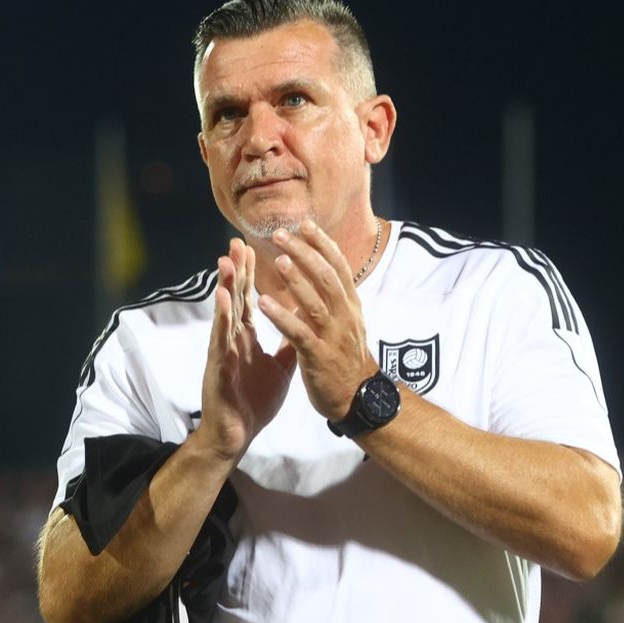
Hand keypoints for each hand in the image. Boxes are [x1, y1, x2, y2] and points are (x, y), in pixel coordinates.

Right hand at [194, 238, 297, 462]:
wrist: (237, 434)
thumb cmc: (253, 402)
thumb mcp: (279, 369)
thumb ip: (288, 345)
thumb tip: (300, 324)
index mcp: (246, 338)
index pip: (250, 299)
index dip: (252, 274)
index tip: (254, 248)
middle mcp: (233, 340)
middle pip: (235, 298)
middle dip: (238, 270)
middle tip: (237, 241)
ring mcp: (224, 351)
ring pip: (225, 314)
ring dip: (226, 286)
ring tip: (227, 260)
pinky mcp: (219, 367)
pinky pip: (221, 339)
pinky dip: (222, 318)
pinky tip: (223, 299)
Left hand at [257, 220, 379, 420]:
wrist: (359, 398)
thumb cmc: (347, 359)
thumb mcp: (347, 323)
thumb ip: (335, 299)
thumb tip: (323, 273)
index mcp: (350, 306)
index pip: (338, 267)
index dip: (322, 244)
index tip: (305, 224)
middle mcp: (344, 317)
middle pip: (326, 278)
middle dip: (304, 253)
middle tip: (281, 235)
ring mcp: (333, 336)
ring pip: (315, 302)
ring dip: (296, 280)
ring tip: (279, 261)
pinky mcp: (318, 357)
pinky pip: (299, 333)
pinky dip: (282, 316)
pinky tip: (264, 303)